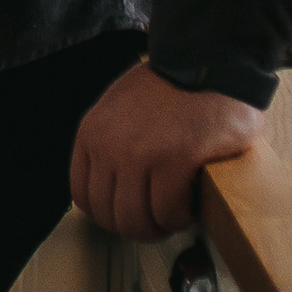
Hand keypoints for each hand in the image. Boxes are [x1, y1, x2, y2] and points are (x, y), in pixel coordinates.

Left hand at [68, 60, 263, 240]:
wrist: (208, 64)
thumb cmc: (171, 89)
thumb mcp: (119, 110)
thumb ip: (108, 144)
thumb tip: (109, 191)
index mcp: (92, 133)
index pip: (83, 197)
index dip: (108, 216)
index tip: (130, 215)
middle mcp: (109, 146)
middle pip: (110, 217)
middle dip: (137, 227)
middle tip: (159, 221)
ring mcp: (140, 154)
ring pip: (137, 221)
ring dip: (160, 226)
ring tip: (176, 214)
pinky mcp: (175, 160)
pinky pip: (169, 213)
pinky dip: (182, 217)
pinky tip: (191, 203)